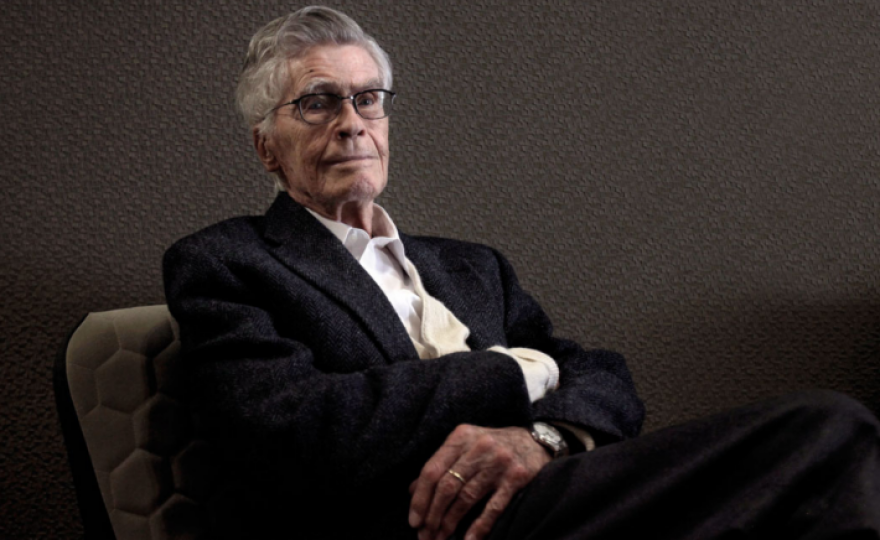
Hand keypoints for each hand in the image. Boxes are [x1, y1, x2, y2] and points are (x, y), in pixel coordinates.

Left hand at [408, 424, 551, 539]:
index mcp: (462, 437)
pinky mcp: (516, 478)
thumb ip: (441, 464)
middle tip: (425, 535)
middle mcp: (479, 446)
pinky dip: (478, 527)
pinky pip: (493, 507)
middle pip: (447, 486)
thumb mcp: (466, 446)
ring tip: (440, 538)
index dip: (420, 498)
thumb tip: (412, 490)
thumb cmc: (494, 447)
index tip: (413, 521)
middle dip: (433, 515)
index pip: (432, 470)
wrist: (537, 442)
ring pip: (466, 498)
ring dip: (450, 523)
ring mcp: (499, 462)